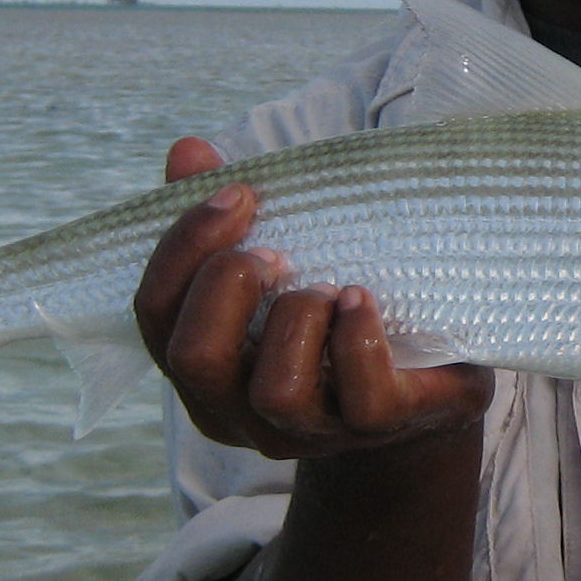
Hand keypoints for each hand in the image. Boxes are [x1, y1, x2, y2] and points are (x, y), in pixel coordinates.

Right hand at [133, 137, 492, 459]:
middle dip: (227, 283)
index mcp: (203, 364)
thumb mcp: (277, 261)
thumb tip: (188, 150)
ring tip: (328, 288)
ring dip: (298, 318)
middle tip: (275, 251)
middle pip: (193, 358)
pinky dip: (358, 338)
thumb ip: (225, 215)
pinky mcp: (378, 428)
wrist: (424, 381)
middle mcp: (240, 409)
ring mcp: (308, 430)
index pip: (155, 312)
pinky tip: (361, 299)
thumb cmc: (329, 313)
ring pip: (276, 391)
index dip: (183, 247)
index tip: (237, 194)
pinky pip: (362, 398)